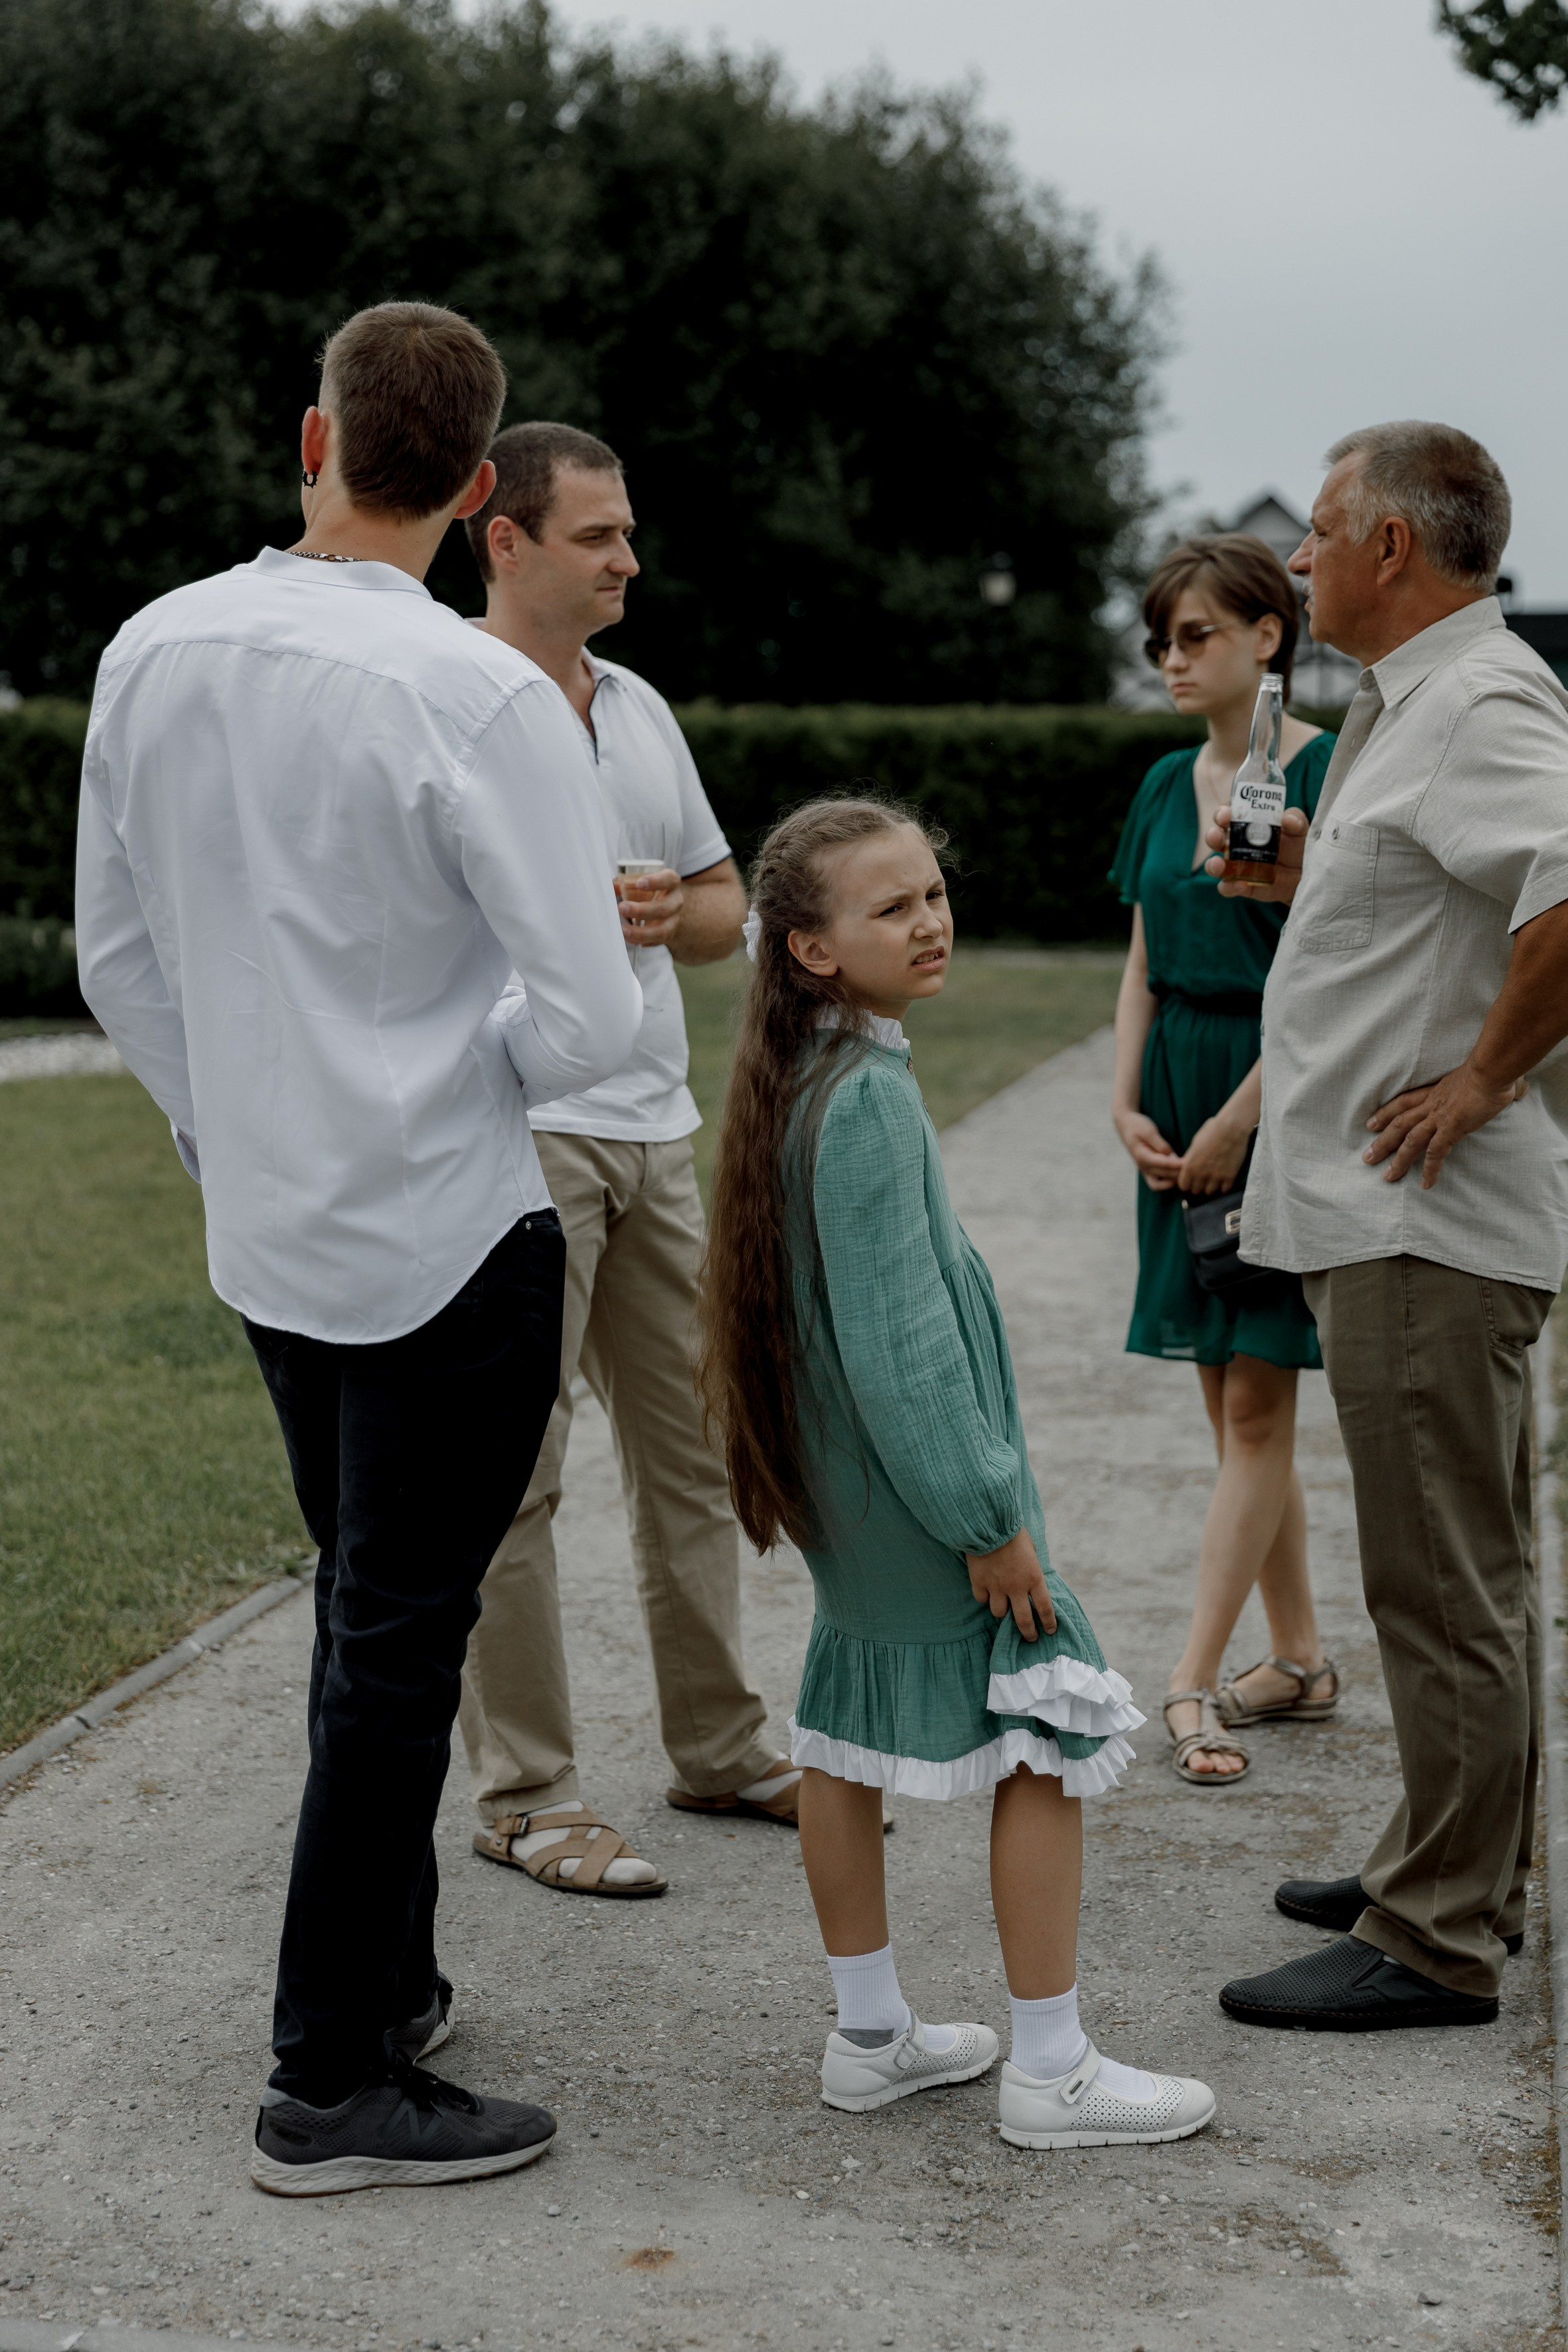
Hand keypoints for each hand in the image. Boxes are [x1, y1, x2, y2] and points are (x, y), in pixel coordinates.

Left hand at [615, 865, 684, 948]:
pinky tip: (629, 938)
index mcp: (671, 883)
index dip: (655, 881)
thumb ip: (626, 882)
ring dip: (641, 932)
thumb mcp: (642, 882)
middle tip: (622, 908)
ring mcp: (674, 920)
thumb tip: (611, 887)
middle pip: (663, 908)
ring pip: (662, 930)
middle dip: (641, 910)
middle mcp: (675, 901)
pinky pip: (656, 941)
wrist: (669, 907)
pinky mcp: (668, 935)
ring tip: (624, 930)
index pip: (669, 879)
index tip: (639, 883)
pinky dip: (641, 941)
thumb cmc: (652, 891)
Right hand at [965, 1527, 1056, 1640]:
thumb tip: (1031, 1578)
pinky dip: (985, 1598)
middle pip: (1023, 1620)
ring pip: (999, 1613)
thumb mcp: (1031, 1549)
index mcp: (1034, 1577)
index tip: (1050, 1631)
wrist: (987, 1523)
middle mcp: (1016, 1586)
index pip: (1045, 1608)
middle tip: (1031, 1638)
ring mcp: (996, 1587)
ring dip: (1003, 1612)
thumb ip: (1032, 1567)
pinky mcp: (979, 1583)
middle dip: (1029, 1633)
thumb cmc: (1012, 1532)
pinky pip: (982, 1599)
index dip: (1048, 1623)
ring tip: (1004, 1607)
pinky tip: (986, 1592)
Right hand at [1112, 1106, 1183, 1191]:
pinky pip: (1158, 1183)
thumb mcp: (1149, 1131)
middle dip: (1179, 1173)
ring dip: (1173, 1180)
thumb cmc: (1137, 1125)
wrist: (1125, 1125)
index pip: (1163, 1164)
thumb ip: (1160, 1144)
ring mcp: (1144, 1170)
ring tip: (1187, 1175)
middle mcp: (1142, 1166)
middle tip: (1194, 1169)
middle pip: (1164, 1175)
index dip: (1177, 1165)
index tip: (1189, 1163)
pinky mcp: (1148, 1170)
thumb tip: (1171, 1155)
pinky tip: (1179, 1175)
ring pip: (1160, 1184)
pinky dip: (1168, 1182)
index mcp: (1142, 1156)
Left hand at [1176, 1111, 1248, 1196]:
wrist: (1232, 1128)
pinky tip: (1225, 1179)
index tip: (1191, 1181)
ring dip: (1211, 1187)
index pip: (1183, 1185)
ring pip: (1209, 1192)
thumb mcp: (1195, 1143)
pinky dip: (1224, 1186)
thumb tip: (1190, 1164)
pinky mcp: (1229, 1176)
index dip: (1187, 1183)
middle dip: (1198, 1186)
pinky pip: (1224, 1190)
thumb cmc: (1212, 1130)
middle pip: (1196, 1190)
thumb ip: (1191, 1157)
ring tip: (1214, 1180)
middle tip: (1203, 1180)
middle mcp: (1201, 1173)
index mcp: (1190, 1165)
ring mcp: (1216, 1176)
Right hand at [1203, 803, 1308, 903]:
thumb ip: (1296, 820)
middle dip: (1212, 835)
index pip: (1228, 816)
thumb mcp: (1301, 830)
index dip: (1222, 813)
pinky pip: (1228, 888)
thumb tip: (1286, 818)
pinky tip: (1241, 884)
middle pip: (1215, 838)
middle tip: (1217, 836)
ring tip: (1219, 864)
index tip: (1226, 815)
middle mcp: (1237, 845)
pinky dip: (1230, 887)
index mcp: (1247, 825)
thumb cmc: (1300, 846)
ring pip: (1215, 865)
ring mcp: (1237, 867)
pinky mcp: (1243, 887)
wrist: (1308, 875)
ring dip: (1212, 864)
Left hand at [1364, 1063, 1528, 1189]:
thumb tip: (1519, 1089)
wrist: (1491, 1068)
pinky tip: (1426, 1184)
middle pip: (1399, 1124)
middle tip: (1367, 1157)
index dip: (1386, 1113)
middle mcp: (1431, 1105)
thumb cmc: (1492, 1068)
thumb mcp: (1484, 1076)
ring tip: (1387, 1176)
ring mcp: (1439, 1117)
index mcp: (1435, 1092)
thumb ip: (1497, 1085)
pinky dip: (1429, 1169)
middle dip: (1382, 1142)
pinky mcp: (1451, 1128)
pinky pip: (1435, 1153)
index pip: (1404, 1102)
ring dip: (1397, 1160)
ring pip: (1409, 1141)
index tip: (1370, 1124)